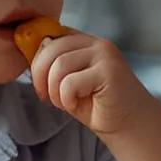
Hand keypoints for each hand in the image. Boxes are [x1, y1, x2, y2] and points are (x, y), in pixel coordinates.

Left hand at [30, 32, 150, 136]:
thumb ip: (53, 64)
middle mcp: (96, 43)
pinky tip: (77, 104)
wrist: (128, 123)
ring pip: (59, 66)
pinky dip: (66, 99)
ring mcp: (104, 55)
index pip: (50, 36)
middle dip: (40, 77)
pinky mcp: (109, 71)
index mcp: (85, 42)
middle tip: (46, 96)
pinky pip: (70, 83)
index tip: (40, 83)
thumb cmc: (97, 104)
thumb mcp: (67, 81)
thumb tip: (33, 50)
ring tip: (65, 102)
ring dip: (54, 91)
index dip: (38, 60)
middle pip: (51, 49)